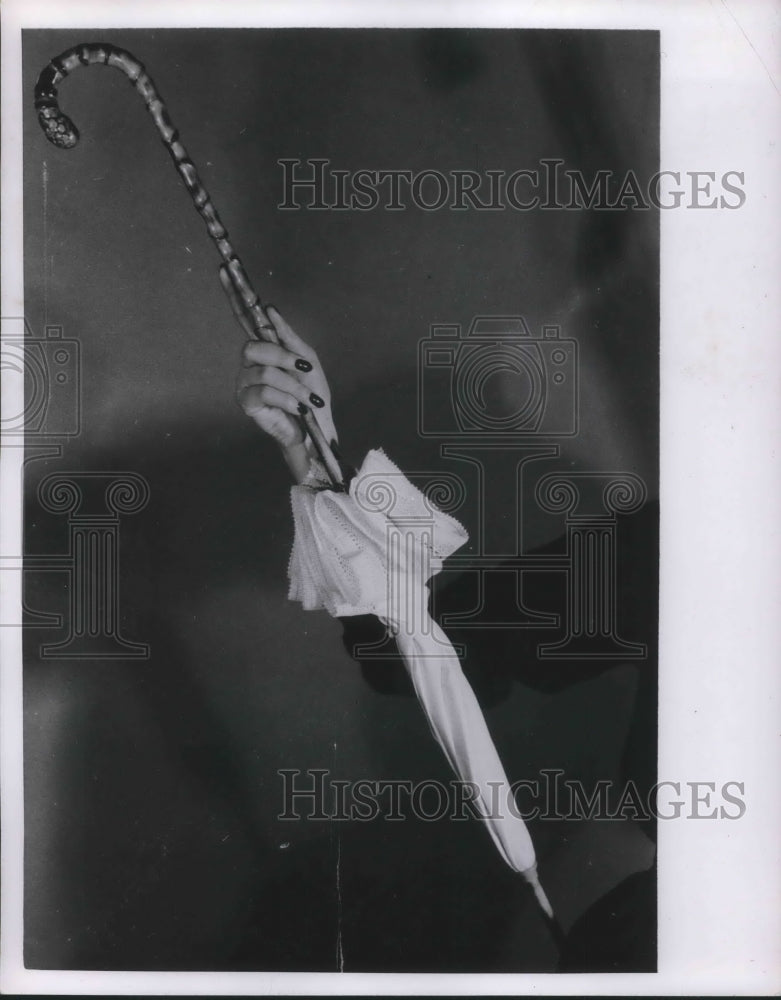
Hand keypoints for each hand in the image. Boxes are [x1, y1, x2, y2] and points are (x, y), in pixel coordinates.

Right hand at [235, 306, 337, 481]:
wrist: (317, 429)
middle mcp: (250, 363)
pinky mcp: (246, 403)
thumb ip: (288, 336)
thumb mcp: (307, 361)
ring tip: (308, 401)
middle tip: (304, 370)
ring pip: (264, 371)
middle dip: (284, 358)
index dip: (234, 296)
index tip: (224, 270)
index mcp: (265, 349)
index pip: (245, 318)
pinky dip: (288, 399)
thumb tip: (269, 309)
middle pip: (254, 347)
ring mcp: (245, 383)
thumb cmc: (312, 396)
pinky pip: (264, 391)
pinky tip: (298, 409)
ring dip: (293, 385)